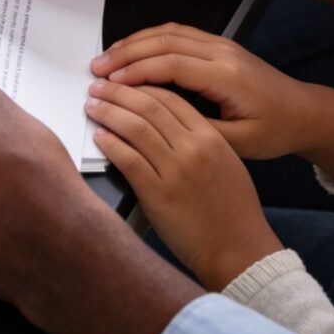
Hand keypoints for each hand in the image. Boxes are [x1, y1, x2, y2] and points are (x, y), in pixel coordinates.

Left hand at [85, 80, 283, 291]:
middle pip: (149, 107)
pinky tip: (100, 137)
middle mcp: (193, 149)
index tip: (125, 82)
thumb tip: (169, 128)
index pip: (170, 98)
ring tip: (93, 107)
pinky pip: (129, 160)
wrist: (240, 250)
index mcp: (211, 139)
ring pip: (135, 128)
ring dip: (109, 113)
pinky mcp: (158, 195)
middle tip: (99, 88)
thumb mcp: (228, 165)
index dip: (141, 86)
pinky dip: (111, 144)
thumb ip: (202, 142)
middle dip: (118, 93)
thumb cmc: (236, 213)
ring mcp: (175, 171)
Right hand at [91, 24, 333, 174]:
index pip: (172, 64)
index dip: (136, 71)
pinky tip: (133, 50)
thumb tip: (160, 125)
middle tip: (97, 68)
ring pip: (169, 32)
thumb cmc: (275, 129)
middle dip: (126, 53)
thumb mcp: (239, 144)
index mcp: (227, 76)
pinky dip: (151, 39)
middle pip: (164, 41)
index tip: (110, 83)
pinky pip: (179, 33)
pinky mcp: (220, 45)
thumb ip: (200, 132)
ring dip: (134, 42)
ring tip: (107, 58)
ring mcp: (222, 45)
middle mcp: (223, 53)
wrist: (304, 112)